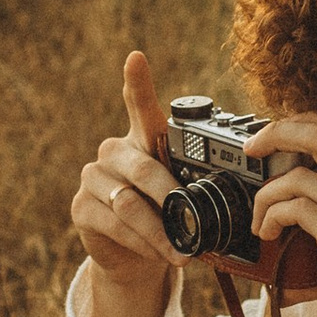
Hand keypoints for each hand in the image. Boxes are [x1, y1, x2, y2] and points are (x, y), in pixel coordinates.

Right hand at [71, 47, 179, 316]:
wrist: (135, 258)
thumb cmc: (166, 217)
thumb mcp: (184, 196)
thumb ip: (197, 183)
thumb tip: (236, 184)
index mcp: (142, 139)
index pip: (138, 105)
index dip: (137, 82)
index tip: (137, 58)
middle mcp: (113, 151)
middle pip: (142, 168)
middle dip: (171, 199)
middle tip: (193, 227)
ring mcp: (93, 178)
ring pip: (129, 203)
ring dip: (160, 232)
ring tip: (182, 253)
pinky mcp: (81, 207)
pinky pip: (114, 224)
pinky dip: (141, 243)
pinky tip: (155, 253)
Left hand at [247, 112, 316, 316]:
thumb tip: (296, 242)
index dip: (306, 123)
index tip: (279, 135)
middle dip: (277, 132)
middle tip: (253, 148)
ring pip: (297, 176)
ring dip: (266, 194)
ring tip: (261, 220)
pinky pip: (294, 209)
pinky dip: (272, 217)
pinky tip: (270, 233)